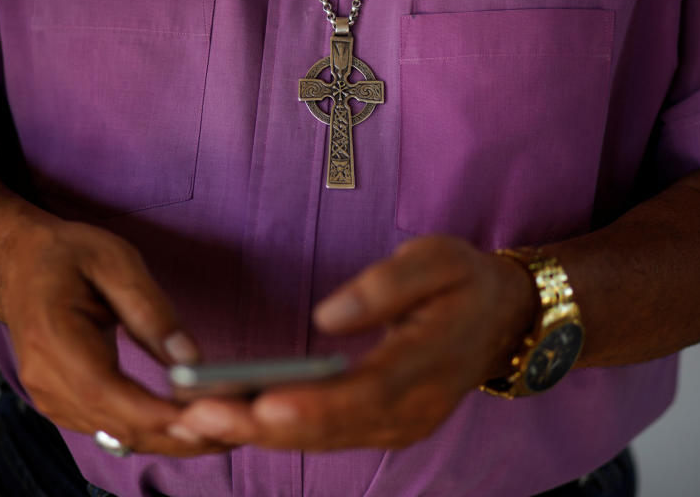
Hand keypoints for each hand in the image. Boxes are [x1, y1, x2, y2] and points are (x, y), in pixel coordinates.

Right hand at [0, 216, 230, 455]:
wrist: (18, 264)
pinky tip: (186, 426)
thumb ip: (152, 310)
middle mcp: (46, 379)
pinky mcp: (63, 404)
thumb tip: (190, 358)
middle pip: (116, 426)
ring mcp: (51, 398)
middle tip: (232, 432)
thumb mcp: (114, 261)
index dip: (156, 414)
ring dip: (169, 440)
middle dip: (177, 436)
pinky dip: (150, 433)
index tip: (202, 418)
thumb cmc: (64, 256)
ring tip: (221, 432)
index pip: (106, 391)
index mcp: (54, 337)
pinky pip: (111, 430)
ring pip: (117, 436)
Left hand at [173, 235, 536, 450]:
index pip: (365, 393)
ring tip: (199, 418)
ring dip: (260, 433)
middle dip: (261, 425)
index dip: (311, 404)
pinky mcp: (387, 426)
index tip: (258, 402)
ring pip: (323, 439)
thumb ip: (388, 284)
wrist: (501, 319)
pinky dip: (281, 432)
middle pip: (332, 428)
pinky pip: (328, 436)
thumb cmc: (464, 283)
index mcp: (428, 365)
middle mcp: (413, 410)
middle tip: (198, 415)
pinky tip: (236, 420)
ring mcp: (401, 426)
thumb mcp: (439, 259)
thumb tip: (326, 318)